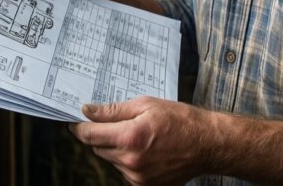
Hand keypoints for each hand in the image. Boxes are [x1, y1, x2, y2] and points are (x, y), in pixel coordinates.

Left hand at [69, 96, 211, 185]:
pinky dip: (128, 161)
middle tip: (118, 124)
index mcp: (129, 137)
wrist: (207, 144)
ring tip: (140, 137)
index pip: (89, 135)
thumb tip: (87, 111)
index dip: (79, 127)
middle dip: (102, 135)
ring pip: (111, 160)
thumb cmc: (180, 120)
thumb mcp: (145, 105)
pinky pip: (124, 171)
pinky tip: (146, 151)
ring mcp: (137, 177)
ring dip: (117, 148)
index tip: (76, 121)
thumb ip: (112, 110)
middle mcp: (131, 161)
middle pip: (98, 148)